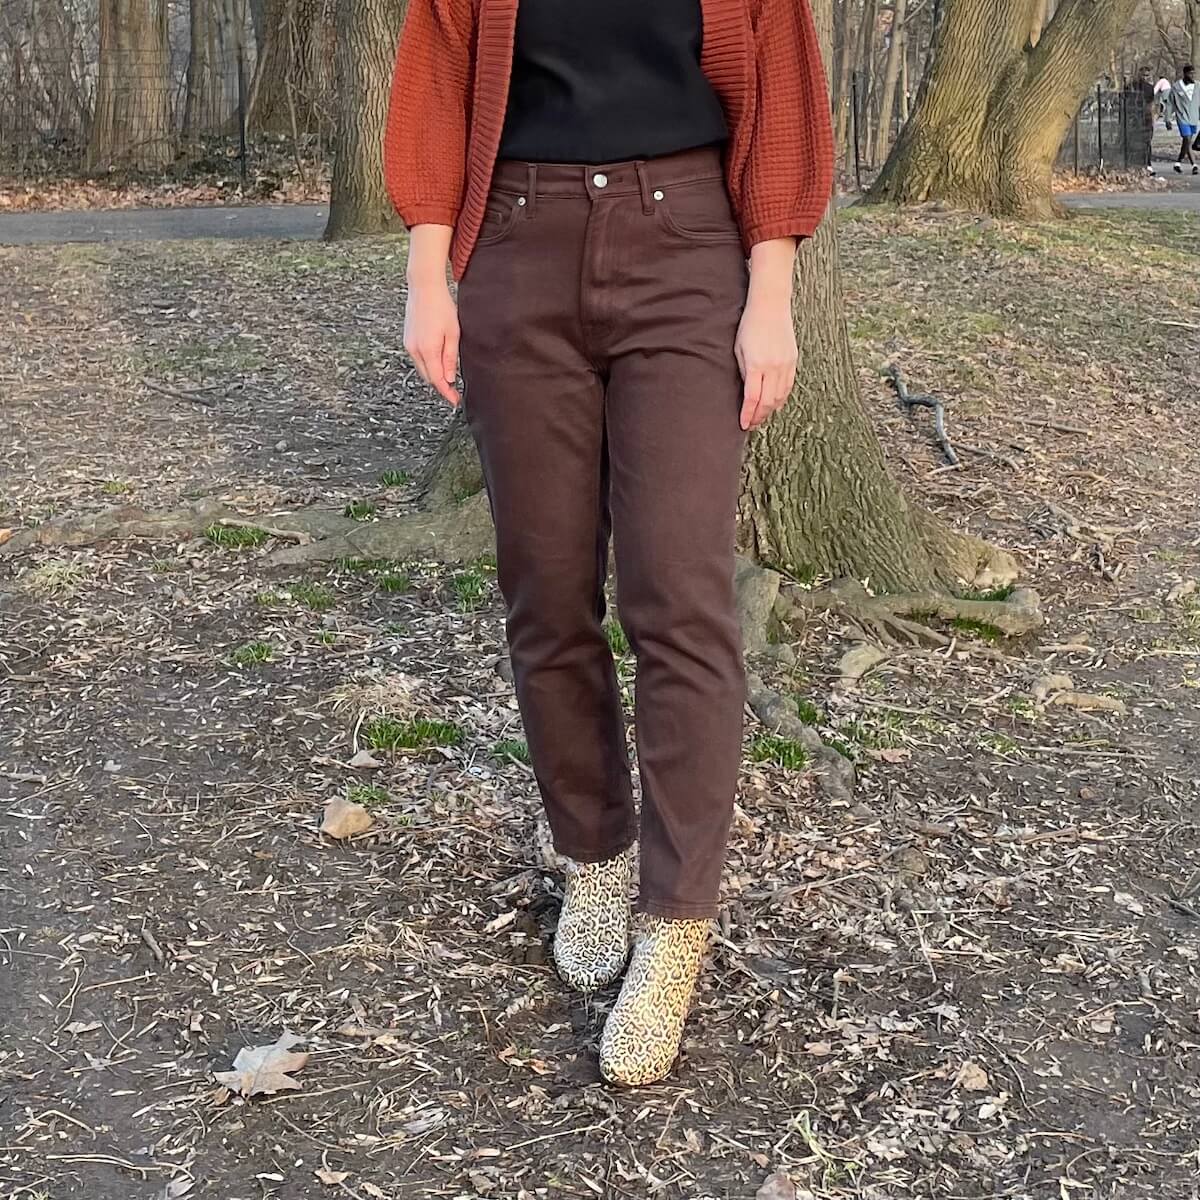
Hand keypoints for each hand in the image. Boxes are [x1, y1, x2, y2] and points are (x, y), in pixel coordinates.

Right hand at [403, 278, 460, 405]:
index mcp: (428, 350)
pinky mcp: (407, 340)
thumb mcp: (453, 334)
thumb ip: (450, 358)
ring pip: (422, 369)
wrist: (424, 289)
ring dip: (434, 374)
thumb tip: (449, 379)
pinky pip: (418, 359)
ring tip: (448, 376)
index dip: (447, 393)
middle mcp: (415, 350)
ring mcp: (409, 345)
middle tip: (455, 390)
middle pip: (429, 377)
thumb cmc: (442, 307)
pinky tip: (437, 361)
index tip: (455, 401)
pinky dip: (428, 364)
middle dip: (441, 385)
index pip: (438, 380)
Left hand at [737, 237, 797, 430]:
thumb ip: (743, 372)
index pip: (752, 398)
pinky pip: (788, 386)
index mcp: (757, 365)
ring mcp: (785, 364)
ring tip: (761, 417)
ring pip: (780, 396)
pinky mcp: (793, 360)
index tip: (743, 425)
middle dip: (759, 416)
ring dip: (770, 410)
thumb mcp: (739, 349)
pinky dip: (781, 398)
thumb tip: (746, 394)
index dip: (748, 414)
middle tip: (751, 424)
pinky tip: (775, 404)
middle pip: (767, 401)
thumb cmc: (749, 325)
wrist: (771, 305)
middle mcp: (773, 367)